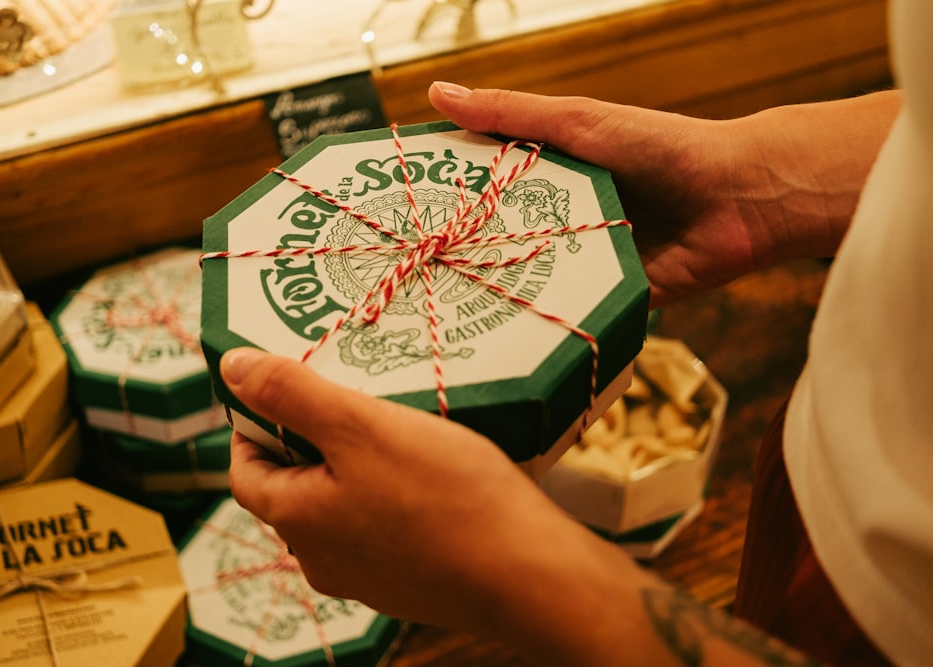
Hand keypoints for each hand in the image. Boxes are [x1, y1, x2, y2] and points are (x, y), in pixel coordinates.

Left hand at [223, 346, 612, 637]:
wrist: (527, 572)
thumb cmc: (445, 495)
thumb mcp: (362, 427)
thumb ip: (294, 395)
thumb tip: (233, 368)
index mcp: (299, 520)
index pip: (247, 472)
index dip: (252, 428)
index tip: (276, 393)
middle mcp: (323, 559)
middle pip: (296, 489)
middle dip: (312, 442)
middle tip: (345, 398)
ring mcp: (369, 578)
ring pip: (343, 508)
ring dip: (356, 468)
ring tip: (393, 427)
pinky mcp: (411, 583)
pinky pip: (385, 528)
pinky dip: (392, 496)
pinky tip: (430, 473)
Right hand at [428, 83, 898, 307]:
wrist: (739, 199)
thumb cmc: (661, 146)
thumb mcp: (577, 123)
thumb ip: (510, 114)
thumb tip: (436, 93)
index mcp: (545, 178)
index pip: (477, 189)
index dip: (435, 200)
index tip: (387, 214)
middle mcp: (554, 222)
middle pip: (492, 240)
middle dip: (450, 258)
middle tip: (392, 277)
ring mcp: (578, 263)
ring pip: (521, 281)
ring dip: (487, 295)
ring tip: (427, 316)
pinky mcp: (603, 299)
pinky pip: (562, 314)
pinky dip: (537, 324)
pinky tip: (490, 343)